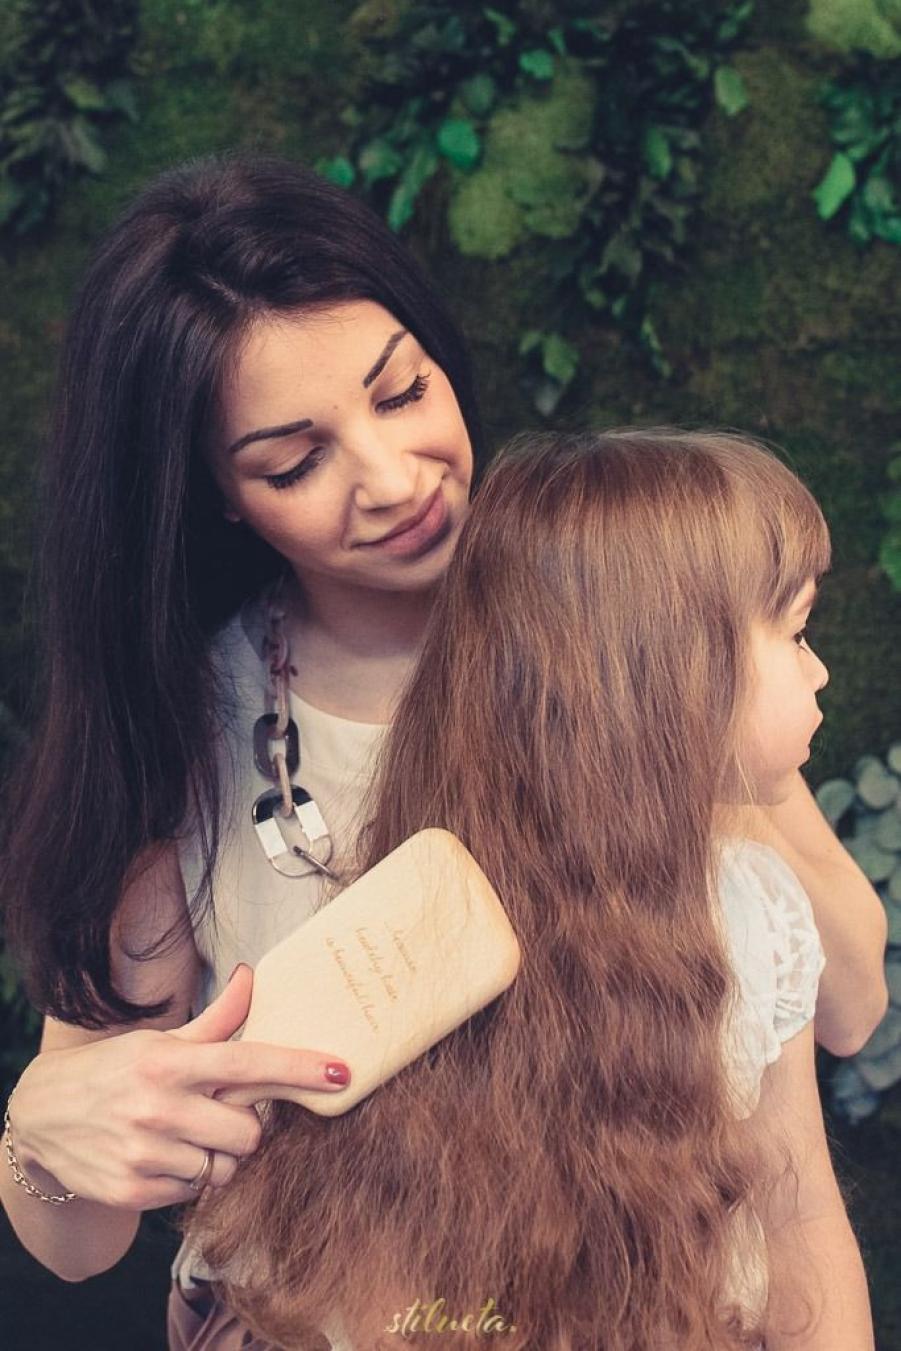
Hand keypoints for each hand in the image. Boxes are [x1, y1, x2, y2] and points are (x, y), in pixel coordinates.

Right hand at [9, 964, 349, 1209]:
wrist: (41, 1116)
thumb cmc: (116, 1071)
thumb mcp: (160, 1040)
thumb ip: (215, 1019)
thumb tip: (251, 975)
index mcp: (170, 1062)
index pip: (249, 1063)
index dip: (298, 1069)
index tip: (340, 1072)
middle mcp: (158, 1106)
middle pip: (248, 1132)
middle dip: (245, 1128)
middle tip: (223, 1114)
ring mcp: (144, 1152)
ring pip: (221, 1168)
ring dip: (214, 1156)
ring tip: (185, 1135)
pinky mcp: (132, 1189)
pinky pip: (190, 1192)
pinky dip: (185, 1177)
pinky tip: (163, 1156)